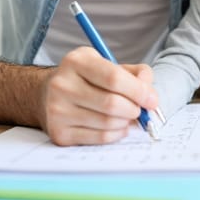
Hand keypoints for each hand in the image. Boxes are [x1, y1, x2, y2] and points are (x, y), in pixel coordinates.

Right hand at [41, 46, 159, 145]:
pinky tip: (117, 127)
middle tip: (139, 110)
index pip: (114, 78)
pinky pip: (99, 138)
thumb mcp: (107, 64)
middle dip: (134, 109)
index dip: (139, 91)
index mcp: (76, 61)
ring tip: (126, 116)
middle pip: (112, 103)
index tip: (152, 100)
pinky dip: (116, 134)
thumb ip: (134, 73)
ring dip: (126, 122)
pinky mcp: (59, 132)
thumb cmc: (87, 79)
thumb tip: (150, 92)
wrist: (47, 94)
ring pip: (107, 123)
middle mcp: (62, 85)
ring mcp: (57, 110)